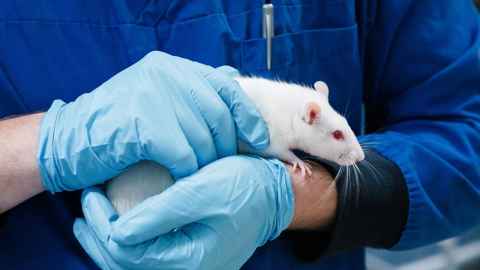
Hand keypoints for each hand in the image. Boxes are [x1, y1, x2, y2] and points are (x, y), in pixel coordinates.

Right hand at [37, 51, 268, 191]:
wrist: (68, 141)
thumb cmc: (119, 128)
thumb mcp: (156, 101)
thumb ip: (190, 97)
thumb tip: (233, 98)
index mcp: (173, 67)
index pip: (226, 85)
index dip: (247, 115)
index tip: (259, 140)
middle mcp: (166, 74)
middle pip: (218, 115)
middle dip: (226, 146)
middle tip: (224, 167)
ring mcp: (154, 95)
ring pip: (203, 138)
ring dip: (205, 164)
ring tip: (199, 177)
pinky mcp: (144, 123)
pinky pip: (184, 155)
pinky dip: (187, 172)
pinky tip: (179, 179)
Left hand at [73, 156, 293, 269]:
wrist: (272, 194)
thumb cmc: (243, 187)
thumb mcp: (203, 191)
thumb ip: (162, 213)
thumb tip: (118, 230)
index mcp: (192, 259)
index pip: (128, 253)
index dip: (102, 225)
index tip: (90, 195)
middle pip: (125, 265)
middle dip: (97, 235)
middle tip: (84, 205)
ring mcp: (189, 265)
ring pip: (133, 264)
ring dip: (107, 241)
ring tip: (90, 219)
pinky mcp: (189, 254)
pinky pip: (148, 256)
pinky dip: (128, 241)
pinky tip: (119, 225)